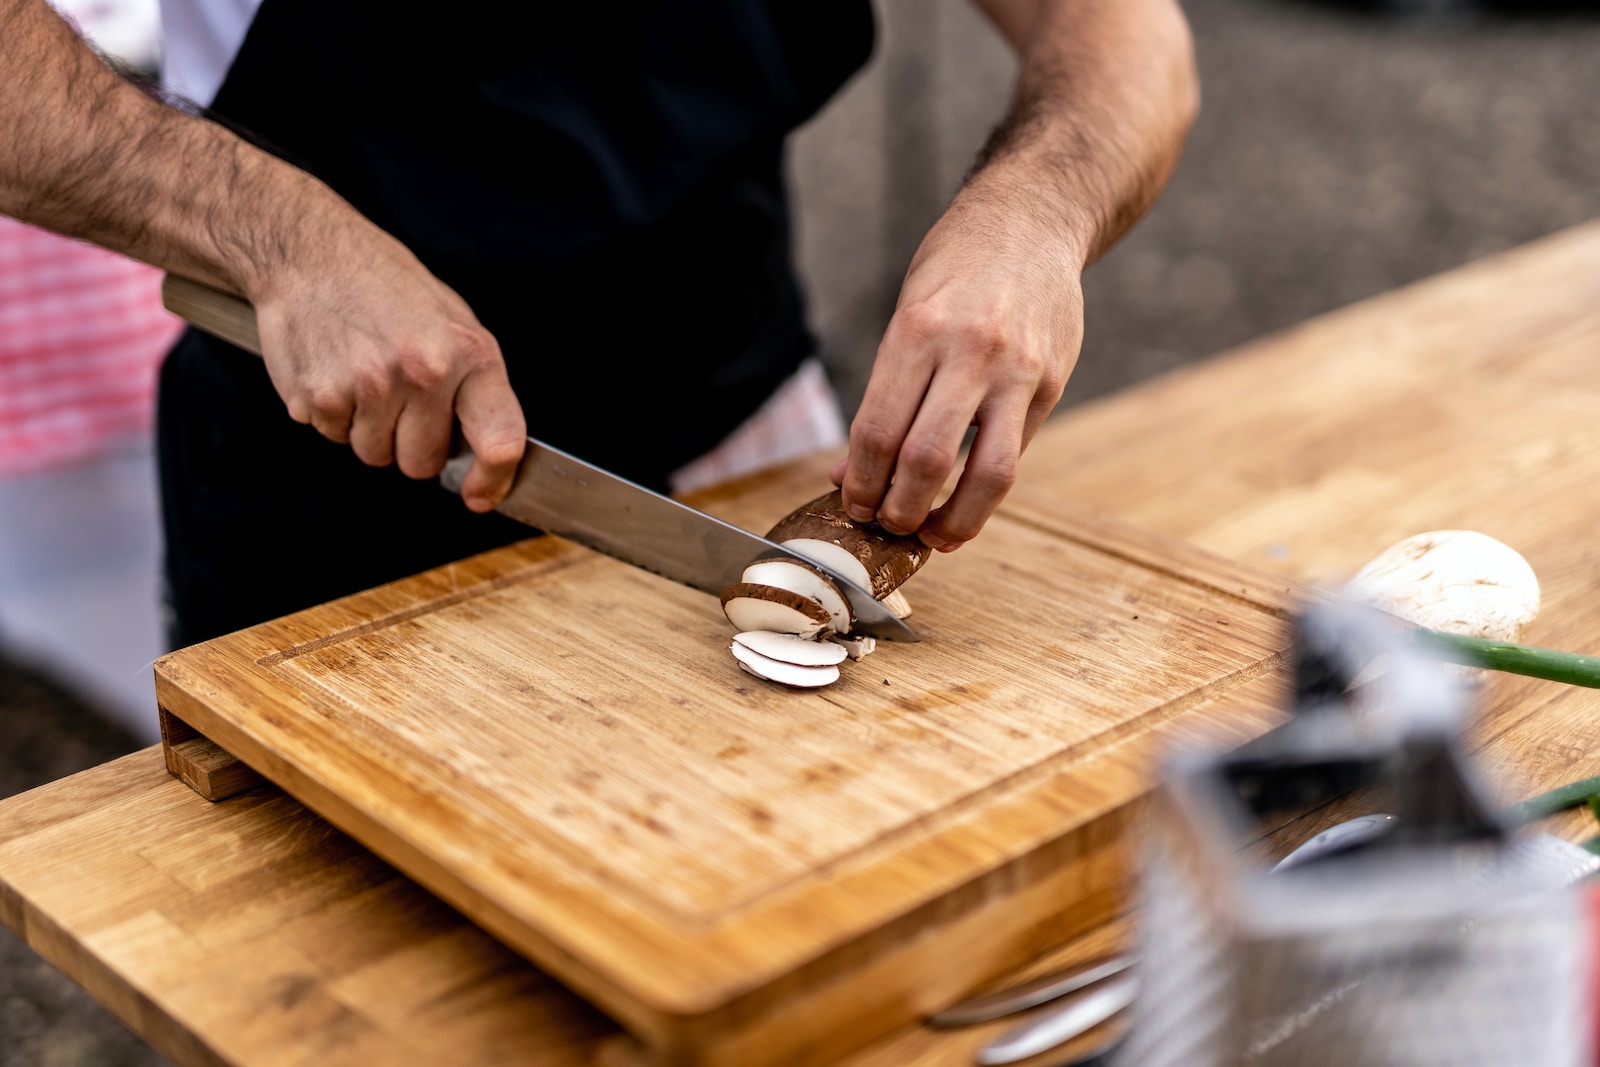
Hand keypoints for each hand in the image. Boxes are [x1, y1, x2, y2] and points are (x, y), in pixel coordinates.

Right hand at [252, 225, 525, 512]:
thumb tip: (489, 452)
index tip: (478, 495)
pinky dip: (333, 415)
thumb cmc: (389, 289)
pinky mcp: (319, 395)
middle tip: (399, 399)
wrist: (313, 253)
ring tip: (365, 376)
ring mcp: (370, 386)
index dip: (493, 480)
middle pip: (421, 463)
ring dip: (368, 430)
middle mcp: (424, 372)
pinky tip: (336, 371)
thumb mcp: (454, 322)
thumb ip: (475, 386)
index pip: (500, 441)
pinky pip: (333, 437)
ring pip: (374, 455)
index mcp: (470, 354)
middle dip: (410, 444)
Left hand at [831, 175, 1086, 550]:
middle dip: (899, 510)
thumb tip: (849, 473)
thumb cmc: (956, 269)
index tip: (854, 504)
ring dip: (953, 520)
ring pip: (987, 474)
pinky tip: (966, 504)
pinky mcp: (1051, 383)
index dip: (861, 483)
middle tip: (887, 525)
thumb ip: (884, 396)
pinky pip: (1015, 453)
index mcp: (918, 330)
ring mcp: (1017, 370)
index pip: (878, 430)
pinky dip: (986, 491)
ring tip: (932, 535)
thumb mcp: (907, 314)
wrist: (1033, 218)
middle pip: (926, 460)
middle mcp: (969, 351)